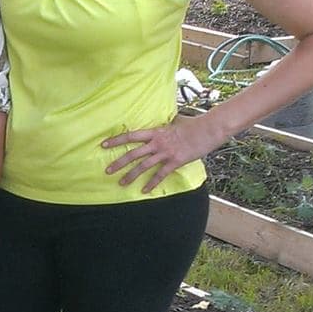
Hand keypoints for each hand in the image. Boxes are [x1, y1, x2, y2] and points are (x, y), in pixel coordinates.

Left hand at [102, 113, 223, 192]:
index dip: (116, 140)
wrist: (209, 129)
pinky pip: (160, 174)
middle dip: (118, 163)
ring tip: (121, 183)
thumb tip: (165, 120)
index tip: (103, 145)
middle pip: (133, 153)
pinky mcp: (175, 161)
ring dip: (131, 175)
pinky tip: (144, 190)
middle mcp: (157, 142)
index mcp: (155, 132)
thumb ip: (166, 125)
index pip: (131, 136)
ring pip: (143, 166)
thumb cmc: (194, 124)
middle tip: (107, 170)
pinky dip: (152, 183)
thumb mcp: (175, 122)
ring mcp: (166, 152)